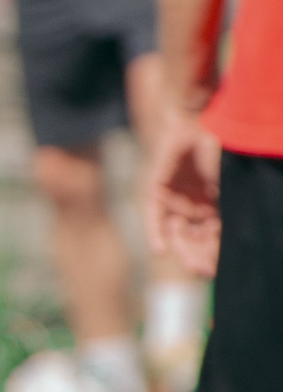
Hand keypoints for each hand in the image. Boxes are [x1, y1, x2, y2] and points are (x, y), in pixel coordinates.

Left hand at [144, 108, 221, 279]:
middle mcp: (200, 209)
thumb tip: (238, 250)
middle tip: (199, 266)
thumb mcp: (236, 192)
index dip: (215, 258)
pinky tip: (161, 249)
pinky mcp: (158, 188)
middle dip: (197, 256)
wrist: (212, 122)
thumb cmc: (233, 155)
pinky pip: (154, 215)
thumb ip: (232, 219)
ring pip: (177, 232)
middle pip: (196, 242)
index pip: (217, 244)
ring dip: (181, 244)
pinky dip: (157, 232)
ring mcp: (179, 199)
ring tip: (184, 247)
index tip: (215, 270)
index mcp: (223, 211)